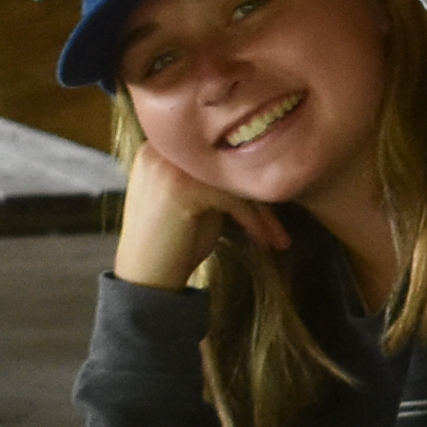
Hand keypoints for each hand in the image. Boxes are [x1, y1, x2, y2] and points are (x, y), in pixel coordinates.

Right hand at [112, 136, 285, 290]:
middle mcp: (164, 147)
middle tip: (279, 225)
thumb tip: (262, 165)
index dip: (247, 179)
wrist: (146, 281)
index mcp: (165, 145)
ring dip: (262, 212)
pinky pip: (233, 199)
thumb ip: (217, 177)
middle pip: (227, 164)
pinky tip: (264, 240)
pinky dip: (254, 221)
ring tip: (277, 237)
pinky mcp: (183, 187)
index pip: (218, 154)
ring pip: (233, 181)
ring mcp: (171, 165)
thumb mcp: (197, 200)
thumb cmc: (175, 244)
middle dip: (259, 196)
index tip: (271, 206)